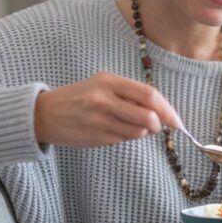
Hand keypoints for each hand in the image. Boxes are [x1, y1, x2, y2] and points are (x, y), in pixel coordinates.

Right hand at [34, 72, 180, 147]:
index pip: (148, 95)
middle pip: (148, 117)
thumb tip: (161, 111)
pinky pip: (123, 140)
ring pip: (137, 132)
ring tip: (129, 124)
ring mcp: (100, 120)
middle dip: (158, 125)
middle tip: (157, 126)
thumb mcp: (101, 85)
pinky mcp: (96, 137)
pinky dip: (126, 137)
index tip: (176, 121)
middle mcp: (105, 100)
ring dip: (141, 132)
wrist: (45, 114)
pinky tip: (114, 129)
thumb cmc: (79, 97)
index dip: (167, 109)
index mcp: (109, 82)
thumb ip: (129, 94)